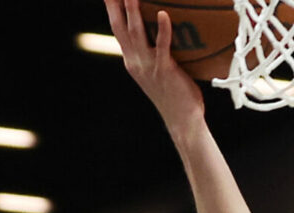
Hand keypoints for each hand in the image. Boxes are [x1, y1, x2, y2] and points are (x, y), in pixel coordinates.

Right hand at [103, 0, 205, 127]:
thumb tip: (161, 34)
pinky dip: (162, 29)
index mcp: (131, 60)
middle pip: (119, 27)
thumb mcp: (157, 71)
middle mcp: (135, 60)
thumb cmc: (175, 95)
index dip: (111, 9)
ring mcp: (148, 65)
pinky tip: (163, 14)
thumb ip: (154, 54)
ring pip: (136, 33)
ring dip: (133, 11)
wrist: (182, 120)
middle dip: (113, 5)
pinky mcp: (164, 69)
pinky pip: (162, 46)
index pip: (117, 29)